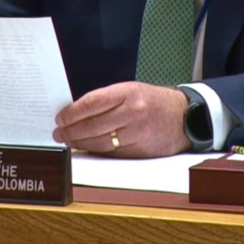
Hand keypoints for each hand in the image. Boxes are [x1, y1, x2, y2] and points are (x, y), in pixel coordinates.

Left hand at [53, 82, 189, 157]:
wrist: (184, 116)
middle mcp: (133, 112)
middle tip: (59, 133)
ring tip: (70, 141)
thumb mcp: (131, 90)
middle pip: (93, 125)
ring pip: (100, 142)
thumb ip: (106, 100)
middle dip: (71, 131)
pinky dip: (97, 151)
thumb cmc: (154, 102)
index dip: (72, 112)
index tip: (61, 118)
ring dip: (81, 143)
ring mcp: (137, 133)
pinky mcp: (140, 151)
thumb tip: (77, 112)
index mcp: (128, 93)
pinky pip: (113, 153)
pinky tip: (88, 148)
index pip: (92, 103)